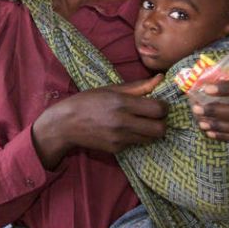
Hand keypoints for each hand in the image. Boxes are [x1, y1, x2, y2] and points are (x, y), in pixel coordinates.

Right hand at [32, 74, 166, 168]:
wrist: (65, 124)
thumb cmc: (87, 101)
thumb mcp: (110, 89)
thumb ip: (138, 86)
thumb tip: (160, 78)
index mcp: (122, 103)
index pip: (158, 109)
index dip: (163, 107)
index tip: (158, 104)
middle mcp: (122, 122)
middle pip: (160, 129)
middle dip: (162, 122)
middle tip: (154, 117)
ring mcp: (120, 138)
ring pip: (151, 139)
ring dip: (150, 131)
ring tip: (140, 123)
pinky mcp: (116, 149)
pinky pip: (136, 144)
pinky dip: (135, 137)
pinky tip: (124, 130)